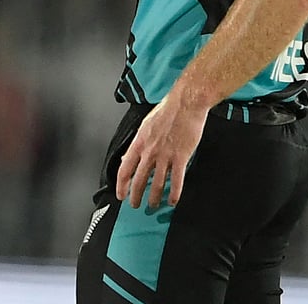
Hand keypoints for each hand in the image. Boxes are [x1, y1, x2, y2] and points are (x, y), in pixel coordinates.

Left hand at [115, 93, 206, 208]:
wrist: (186, 103)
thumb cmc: (168, 111)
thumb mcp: (145, 125)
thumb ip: (137, 144)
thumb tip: (127, 157)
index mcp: (139, 142)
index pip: (125, 169)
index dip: (121, 185)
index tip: (121, 194)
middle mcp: (150, 151)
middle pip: (139, 181)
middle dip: (135, 196)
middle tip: (135, 204)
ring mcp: (165, 155)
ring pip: (157, 184)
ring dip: (154, 198)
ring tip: (153, 205)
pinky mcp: (181, 157)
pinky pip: (176, 181)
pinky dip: (174, 194)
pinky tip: (172, 200)